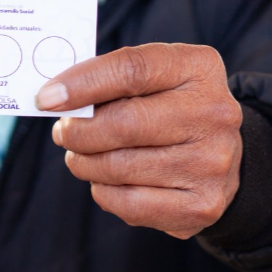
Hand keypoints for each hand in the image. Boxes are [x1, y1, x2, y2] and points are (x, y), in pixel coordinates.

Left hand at [35, 43, 241, 238]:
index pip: (131, 70)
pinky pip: (129, 204)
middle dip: (78, 132)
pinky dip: (104, 193)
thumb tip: (55, 98)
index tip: (47, 98)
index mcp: (198, 68)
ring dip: (85, 163)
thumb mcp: (154, 78)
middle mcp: (213, 113)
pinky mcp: (202, 204)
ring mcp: (212, 162)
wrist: (224, 156)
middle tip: (63, 132)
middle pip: (123, 123)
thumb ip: (110, 79)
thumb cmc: (170, 108)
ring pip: (119, 167)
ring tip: (81, 157)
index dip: (82, 83)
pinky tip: (105, 182)